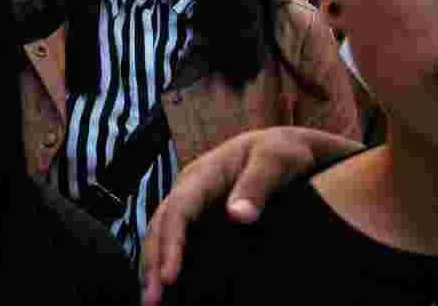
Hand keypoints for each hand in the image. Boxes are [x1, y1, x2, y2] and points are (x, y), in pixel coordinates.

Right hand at [140, 127, 362, 305]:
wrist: (285, 148)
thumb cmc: (282, 152)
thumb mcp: (276, 160)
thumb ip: (258, 184)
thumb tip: (238, 216)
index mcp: (203, 174)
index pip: (178, 209)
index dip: (171, 243)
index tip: (170, 276)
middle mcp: (190, 188)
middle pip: (160, 224)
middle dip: (152, 261)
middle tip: (152, 301)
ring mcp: (193, 202)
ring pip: (161, 232)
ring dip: (153, 264)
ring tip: (152, 301)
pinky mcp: (201, 215)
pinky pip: (178, 237)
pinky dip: (167, 259)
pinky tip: (168, 285)